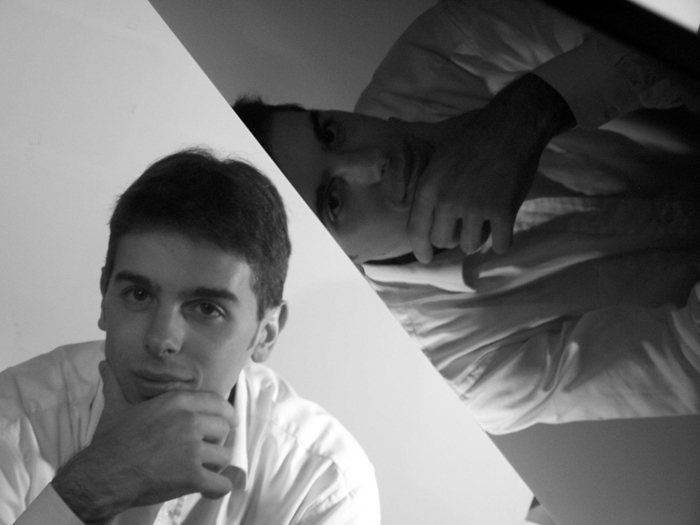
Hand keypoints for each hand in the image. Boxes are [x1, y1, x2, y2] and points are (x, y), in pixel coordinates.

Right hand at [52, 360, 237, 523]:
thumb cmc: (110, 441)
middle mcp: (189, 421)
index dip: (227, 413)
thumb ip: (115, 385)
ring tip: (205, 469)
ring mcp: (192, 449)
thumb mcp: (116, 407)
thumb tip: (104, 364)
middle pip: (224, 428)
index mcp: (177, 402)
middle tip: (207, 450)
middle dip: (218, 440)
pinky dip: (216, 488)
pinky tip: (207, 488)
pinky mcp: (192, 476)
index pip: (218, 402)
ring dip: (216, 465)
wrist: (102, 475)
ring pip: (224, 455)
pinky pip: (221, 483)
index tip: (231, 421)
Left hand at [406, 74, 575, 262]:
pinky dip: (503, 240)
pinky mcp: (503, 212)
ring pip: (471, 246)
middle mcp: (448, 201)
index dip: (421, 249)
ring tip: (483, 222)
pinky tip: (502, 228)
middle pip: (443, 241)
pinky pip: (500, 245)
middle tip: (463, 224)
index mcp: (428, 188)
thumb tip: (390, 124)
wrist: (512, 125)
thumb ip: (414, 137)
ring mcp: (476, 208)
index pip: (416, 232)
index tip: (426, 257)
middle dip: (453, 237)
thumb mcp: (438, 136)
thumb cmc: (473, 131)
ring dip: (478, 238)